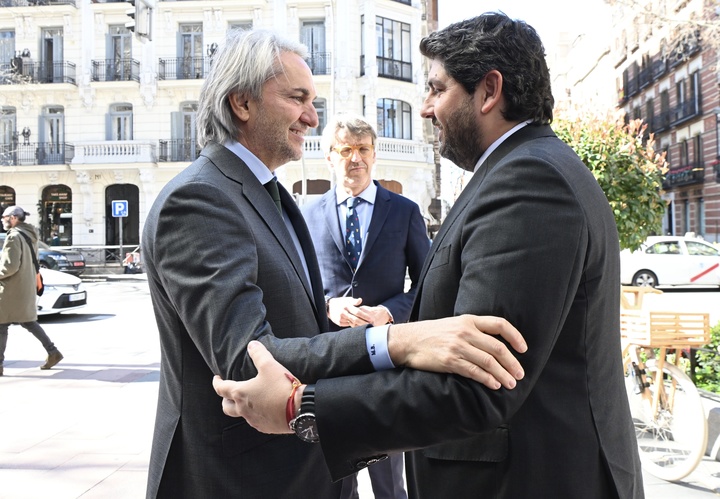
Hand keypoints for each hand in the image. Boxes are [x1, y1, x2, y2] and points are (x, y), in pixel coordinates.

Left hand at [212, 341, 295, 433]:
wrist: (299, 409)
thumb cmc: (281, 387)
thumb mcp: (270, 365)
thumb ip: (259, 353)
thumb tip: (252, 345)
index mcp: (241, 393)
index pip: (221, 389)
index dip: (216, 382)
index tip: (217, 378)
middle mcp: (243, 409)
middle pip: (226, 407)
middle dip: (225, 399)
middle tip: (229, 393)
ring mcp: (253, 420)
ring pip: (241, 414)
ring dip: (241, 406)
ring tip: (250, 398)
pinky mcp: (265, 427)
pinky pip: (255, 420)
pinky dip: (255, 413)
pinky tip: (264, 407)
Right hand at [328, 297, 392, 326]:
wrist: (329, 306)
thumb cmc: (341, 302)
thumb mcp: (347, 299)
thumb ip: (354, 301)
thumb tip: (360, 300)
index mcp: (346, 306)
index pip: (358, 312)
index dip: (365, 316)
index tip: (371, 319)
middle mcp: (343, 313)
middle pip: (356, 319)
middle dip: (364, 323)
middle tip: (371, 325)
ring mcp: (340, 318)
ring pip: (352, 323)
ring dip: (360, 325)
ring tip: (367, 327)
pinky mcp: (338, 323)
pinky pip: (348, 325)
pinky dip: (354, 326)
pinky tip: (359, 327)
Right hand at [388, 315, 526, 389]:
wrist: (408, 341)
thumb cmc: (432, 334)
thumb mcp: (454, 324)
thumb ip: (473, 330)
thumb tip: (494, 344)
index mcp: (468, 320)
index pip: (499, 324)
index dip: (515, 336)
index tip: (523, 349)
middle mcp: (465, 331)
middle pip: (497, 347)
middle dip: (512, 363)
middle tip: (520, 374)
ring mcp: (457, 346)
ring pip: (488, 362)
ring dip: (503, 374)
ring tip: (511, 383)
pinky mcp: (450, 361)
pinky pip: (474, 371)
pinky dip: (487, 379)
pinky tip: (494, 385)